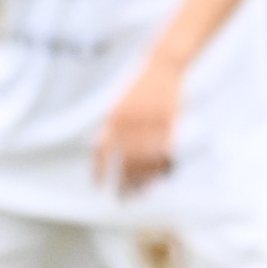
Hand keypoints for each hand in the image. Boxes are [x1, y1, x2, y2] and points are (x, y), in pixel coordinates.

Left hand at [94, 61, 183, 193]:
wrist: (162, 68)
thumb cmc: (138, 88)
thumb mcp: (118, 104)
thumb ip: (110, 126)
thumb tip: (100, 149)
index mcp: (114, 117)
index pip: (102, 149)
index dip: (99, 169)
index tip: (98, 186)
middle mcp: (130, 122)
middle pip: (124, 159)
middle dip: (122, 182)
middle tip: (121, 199)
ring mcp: (150, 123)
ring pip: (145, 159)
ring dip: (142, 179)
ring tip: (139, 195)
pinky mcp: (169, 123)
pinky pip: (163, 150)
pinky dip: (160, 166)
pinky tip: (157, 178)